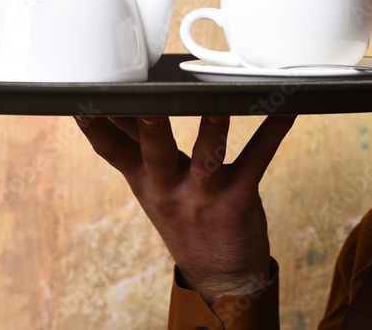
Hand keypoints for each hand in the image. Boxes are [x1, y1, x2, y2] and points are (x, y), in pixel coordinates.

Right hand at [75, 113, 295, 304]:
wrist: (219, 274)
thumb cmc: (186, 216)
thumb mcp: (154, 188)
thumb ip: (140, 147)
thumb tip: (122, 105)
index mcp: (145, 181)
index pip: (113, 150)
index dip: (96, 125)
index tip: (84, 97)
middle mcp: (168, 189)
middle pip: (154, 152)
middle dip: (150, 125)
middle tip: (145, 99)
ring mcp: (203, 196)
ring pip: (205, 158)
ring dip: (212, 129)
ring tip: (217, 104)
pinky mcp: (237, 199)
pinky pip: (256, 160)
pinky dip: (273, 131)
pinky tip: (286, 109)